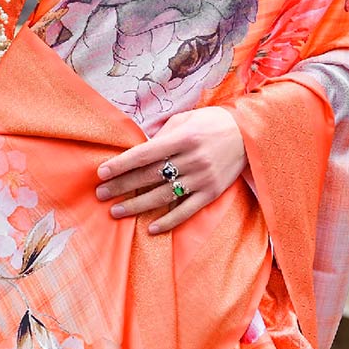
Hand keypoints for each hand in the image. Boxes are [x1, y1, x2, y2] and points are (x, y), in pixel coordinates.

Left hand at [94, 106, 246, 232]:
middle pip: (149, 176)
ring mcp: (203, 179)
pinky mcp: (211, 194)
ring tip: (116, 211)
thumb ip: (161, 135)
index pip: (145, 154)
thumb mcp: (185, 120)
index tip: (101, 173)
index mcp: (183, 138)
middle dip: (122, 186)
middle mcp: (192, 159)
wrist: (248, 134)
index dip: (121, 164)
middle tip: (101, 194)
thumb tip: (135, 151)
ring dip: (137, 205)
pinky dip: (168, 221)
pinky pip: (186, 211)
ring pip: (163, 196)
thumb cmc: (210, 124)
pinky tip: (150, 228)